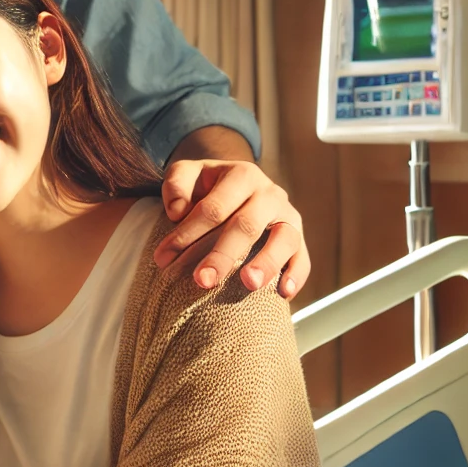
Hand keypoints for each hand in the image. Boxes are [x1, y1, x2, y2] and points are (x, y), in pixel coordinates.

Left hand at [154, 159, 308, 298]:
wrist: (236, 184)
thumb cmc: (207, 185)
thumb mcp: (187, 173)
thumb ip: (176, 184)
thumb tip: (178, 211)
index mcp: (242, 175)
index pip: (213, 208)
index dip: (187, 233)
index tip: (164, 258)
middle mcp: (270, 193)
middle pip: (247, 225)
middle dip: (222, 254)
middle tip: (202, 280)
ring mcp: (288, 216)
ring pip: (284, 239)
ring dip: (267, 263)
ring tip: (248, 284)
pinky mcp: (299, 238)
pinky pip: (303, 257)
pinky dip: (296, 275)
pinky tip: (284, 293)